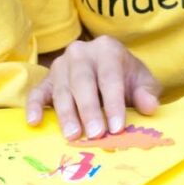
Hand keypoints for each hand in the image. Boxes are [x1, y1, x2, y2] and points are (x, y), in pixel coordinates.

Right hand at [25, 35, 161, 139]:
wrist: (110, 68)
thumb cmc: (127, 77)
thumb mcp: (143, 81)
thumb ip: (147, 92)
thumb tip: (149, 106)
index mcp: (107, 49)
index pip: (110, 77)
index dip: (114, 103)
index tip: (117, 127)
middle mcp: (81, 52)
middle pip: (83, 82)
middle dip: (89, 110)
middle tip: (96, 134)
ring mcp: (61, 64)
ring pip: (61, 89)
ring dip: (66, 114)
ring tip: (73, 135)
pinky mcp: (46, 78)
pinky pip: (37, 91)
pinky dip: (34, 106)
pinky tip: (34, 122)